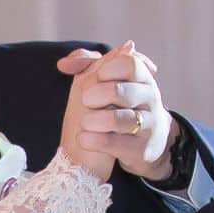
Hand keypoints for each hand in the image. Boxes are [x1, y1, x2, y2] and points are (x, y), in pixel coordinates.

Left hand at [56, 41, 175, 181]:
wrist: (145, 141)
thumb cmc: (121, 106)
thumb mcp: (109, 82)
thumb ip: (86, 66)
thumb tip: (64, 64)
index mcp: (142, 78)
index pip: (130, 64)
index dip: (108, 68)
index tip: (97, 76)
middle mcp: (150, 99)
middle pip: (124, 92)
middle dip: (101, 94)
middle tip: (85, 100)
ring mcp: (148, 124)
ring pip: (124, 119)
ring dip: (99, 120)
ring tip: (84, 122)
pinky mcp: (141, 148)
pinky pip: (119, 144)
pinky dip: (97, 141)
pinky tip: (83, 139)